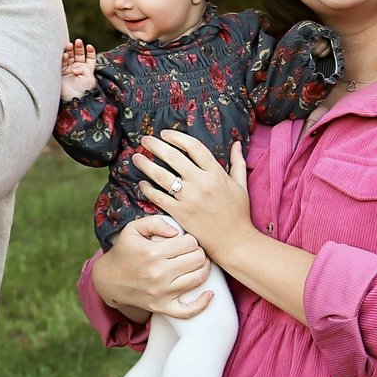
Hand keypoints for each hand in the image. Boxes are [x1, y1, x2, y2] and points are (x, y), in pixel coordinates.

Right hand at [60, 41, 98, 101]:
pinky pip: (62, 63)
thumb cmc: (84, 89)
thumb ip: (84, 68)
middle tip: (78, 41)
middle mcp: (78, 68)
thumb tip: (74, 67)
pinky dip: (64, 58)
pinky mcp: (62, 72)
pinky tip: (65, 56)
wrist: (74, 98)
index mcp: (88, 69)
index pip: (90, 57)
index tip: (89, 46)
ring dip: (70, 50)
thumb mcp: (89, 77)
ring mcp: (69, 70)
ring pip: (70, 57)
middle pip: (79, 54)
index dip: (90, 51)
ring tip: (69, 45)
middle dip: (78, 47)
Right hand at [94, 213, 214, 320]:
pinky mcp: (162, 307)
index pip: (190, 243)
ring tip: (198, 263)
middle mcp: (159, 274)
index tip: (185, 240)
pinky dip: (202, 303)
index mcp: (153, 253)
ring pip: (198, 279)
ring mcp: (162, 293)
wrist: (108, 280)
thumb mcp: (132, 229)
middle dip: (198, 252)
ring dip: (204, 269)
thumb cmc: (124, 251)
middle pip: (197, 259)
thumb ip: (155, 222)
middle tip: (192, 251)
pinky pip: (188, 311)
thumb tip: (176, 231)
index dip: (191, 239)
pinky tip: (209, 293)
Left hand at [135, 133, 255, 262]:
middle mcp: (201, 183)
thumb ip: (237, 162)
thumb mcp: (241, 185)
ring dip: (145, 164)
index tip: (165, 134)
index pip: (194, 147)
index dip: (177, 137)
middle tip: (144, 140)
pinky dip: (147, 189)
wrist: (234, 242)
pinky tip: (142, 183)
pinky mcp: (179, 213)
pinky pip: (158, 197)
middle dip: (156, 145)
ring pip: (161, 176)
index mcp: (216, 173)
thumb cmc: (238, 214)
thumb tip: (236, 143)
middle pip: (173, 157)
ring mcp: (189, 198)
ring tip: (136, 158)